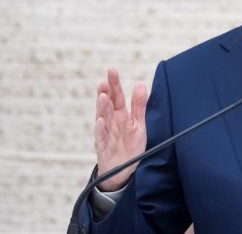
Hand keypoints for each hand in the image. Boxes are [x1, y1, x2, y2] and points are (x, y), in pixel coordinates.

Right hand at [94, 68, 147, 190]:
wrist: (124, 171)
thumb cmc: (131, 145)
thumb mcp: (138, 123)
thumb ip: (139, 104)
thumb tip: (140, 83)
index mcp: (120, 115)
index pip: (116, 96)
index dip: (114, 83)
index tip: (111, 70)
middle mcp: (111, 122)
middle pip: (107, 105)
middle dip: (105, 92)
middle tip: (104, 80)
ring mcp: (106, 134)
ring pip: (102, 118)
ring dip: (102, 108)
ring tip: (103, 96)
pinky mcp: (104, 148)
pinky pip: (101, 138)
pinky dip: (100, 129)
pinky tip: (100, 121)